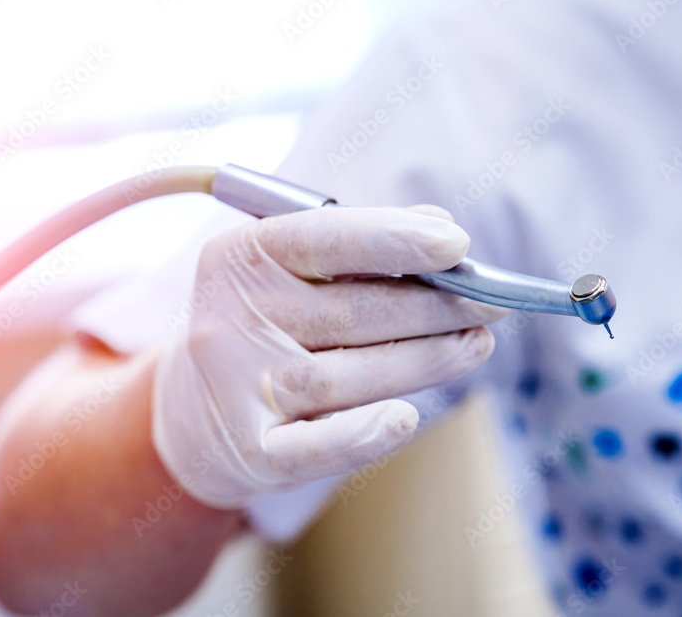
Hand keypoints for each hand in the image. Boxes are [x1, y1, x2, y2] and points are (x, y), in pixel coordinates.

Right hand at [153, 205, 505, 507]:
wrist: (191, 413)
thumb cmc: (263, 328)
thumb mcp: (290, 273)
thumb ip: (360, 248)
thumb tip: (441, 229)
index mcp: (239, 260)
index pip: (321, 239)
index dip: (393, 238)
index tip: (458, 245)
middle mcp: (229, 321)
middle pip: (348, 312)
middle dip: (432, 308)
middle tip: (490, 304)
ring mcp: (235, 391)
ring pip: (345, 376)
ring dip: (423, 361)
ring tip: (475, 346)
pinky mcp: (247, 452)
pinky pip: (310, 448)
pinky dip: (360, 435)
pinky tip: (406, 419)